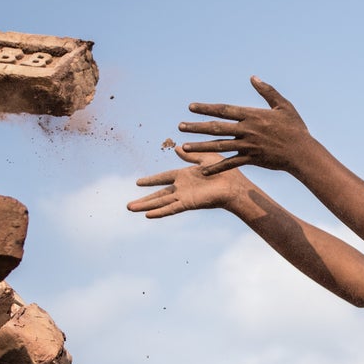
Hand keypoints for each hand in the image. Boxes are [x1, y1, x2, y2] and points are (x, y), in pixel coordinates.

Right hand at [127, 143, 245, 217]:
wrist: (235, 184)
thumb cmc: (225, 171)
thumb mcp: (204, 158)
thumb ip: (189, 155)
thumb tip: (178, 147)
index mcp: (185, 176)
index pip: (163, 178)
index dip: (151, 180)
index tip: (138, 182)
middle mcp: (182, 188)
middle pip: (158, 195)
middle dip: (143, 200)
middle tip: (128, 206)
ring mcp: (184, 196)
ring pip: (161, 202)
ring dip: (146, 206)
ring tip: (130, 209)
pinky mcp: (189, 203)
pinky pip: (171, 208)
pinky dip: (160, 212)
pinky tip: (148, 215)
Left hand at [177, 76, 309, 175]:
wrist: (302, 152)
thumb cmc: (295, 128)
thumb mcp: (283, 105)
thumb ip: (267, 91)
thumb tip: (253, 77)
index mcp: (252, 115)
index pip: (224, 110)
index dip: (206, 108)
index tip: (191, 107)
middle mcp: (247, 130)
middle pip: (216, 128)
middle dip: (196, 127)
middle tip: (180, 126)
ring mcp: (248, 146)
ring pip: (219, 146)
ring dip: (200, 146)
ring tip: (184, 146)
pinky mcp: (251, 159)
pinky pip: (230, 164)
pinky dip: (216, 168)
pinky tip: (203, 171)